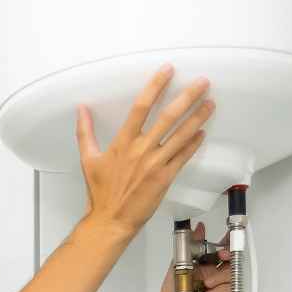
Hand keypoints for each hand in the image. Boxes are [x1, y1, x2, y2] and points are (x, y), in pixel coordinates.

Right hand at [77, 66, 215, 236]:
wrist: (110, 220)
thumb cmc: (100, 192)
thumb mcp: (88, 159)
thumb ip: (85, 132)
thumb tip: (81, 109)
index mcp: (122, 142)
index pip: (141, 107)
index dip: (155, 87)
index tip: (168, 71)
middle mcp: (141, 150)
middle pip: (168, 117)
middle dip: (187, 97)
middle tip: (202, 83)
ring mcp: (155, 164)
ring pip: (180, 135)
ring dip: (197, 118)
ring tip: (210, 103)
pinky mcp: (165, 178)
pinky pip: (183, 157)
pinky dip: (194, 144)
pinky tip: (203, 132)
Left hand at [155, 221, 233, 291]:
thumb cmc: (174, 290)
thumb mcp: (181, 262)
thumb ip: (192, 243)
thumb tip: (199, 227)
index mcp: (206, 263)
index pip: (221, 250)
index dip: (227, 244)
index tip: (228, 239)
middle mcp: (215, 273)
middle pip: (231, 260)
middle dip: (228, 256)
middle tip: (222, 256)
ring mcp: (221, 286)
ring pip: (232, 274)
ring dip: (219, 277)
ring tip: (206, 283)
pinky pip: (231, 289)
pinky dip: (219, 290)